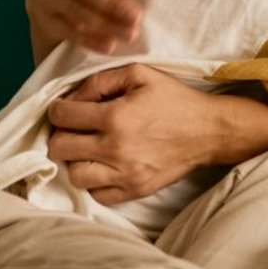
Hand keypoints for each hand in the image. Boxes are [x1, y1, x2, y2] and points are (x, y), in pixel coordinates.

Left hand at [46, 64, 232, 204]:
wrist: (209, 131)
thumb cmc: (174, 99)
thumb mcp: (140, 74)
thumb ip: (100, 81)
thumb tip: (72, 97)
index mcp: (115, 116)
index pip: (61, 116)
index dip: (58, 109)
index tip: (67, 109)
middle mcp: (116, 148)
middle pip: (59, 148)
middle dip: (61, 135)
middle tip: (75, 130)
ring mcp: (125, 174)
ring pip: (74, 175)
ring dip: (76, 160)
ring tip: (88, 150)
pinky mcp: (135, 190)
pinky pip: (97, 194)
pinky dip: (95, 181)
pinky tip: (104, 166)